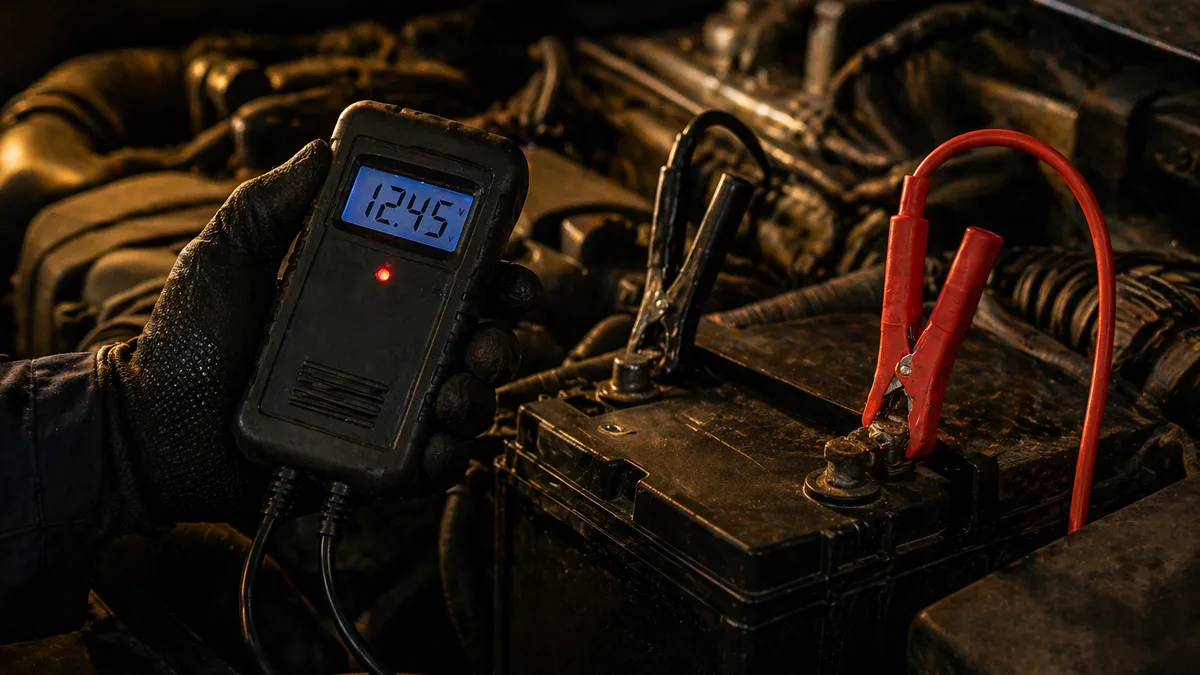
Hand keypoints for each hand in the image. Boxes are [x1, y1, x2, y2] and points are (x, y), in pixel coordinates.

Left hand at [96, 140, 539, 528]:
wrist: (153, 427)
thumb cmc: (186, 339)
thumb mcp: (227, 256)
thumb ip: (270, 203)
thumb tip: (320, 149)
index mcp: (368, 298)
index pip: (450, 281)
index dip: (493, 274)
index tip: (509, 268)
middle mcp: (389, 352)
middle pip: (474, 340)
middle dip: (501, 337)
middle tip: (491, 336)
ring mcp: (385, 409)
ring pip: (464, 401)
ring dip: (479, 397)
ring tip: (455, 394)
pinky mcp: (371, 460)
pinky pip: (429, 462)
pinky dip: (446, 456)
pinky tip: (435, 445)